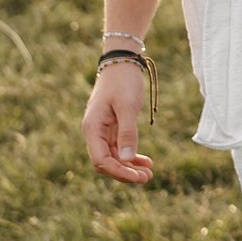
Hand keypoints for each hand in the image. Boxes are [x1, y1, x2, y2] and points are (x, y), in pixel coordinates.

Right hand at [81, 63, 153, 184]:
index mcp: (92, 128)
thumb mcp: (127, 106)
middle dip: (125, 172)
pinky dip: (131, 155)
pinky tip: (145, 161)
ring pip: (114, 156)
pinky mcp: (112, 127)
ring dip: (129, 166)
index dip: (118, 172)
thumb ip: (127, 132)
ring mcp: (103, 130)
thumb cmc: (123, 81)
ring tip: (148, 174)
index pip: (101, 160)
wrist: (122, 62)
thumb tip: (127, 159)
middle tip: (147, 178)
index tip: (137, 176)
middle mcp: (94, 132)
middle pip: (106, 162)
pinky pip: (120, 147)